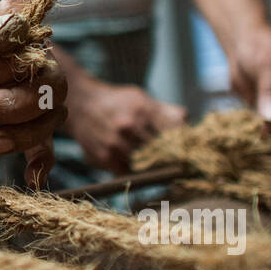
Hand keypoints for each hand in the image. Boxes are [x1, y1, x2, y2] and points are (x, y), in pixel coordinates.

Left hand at [0, 0, 66, 188]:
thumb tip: (1, 40)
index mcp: (20, 13)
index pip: (34, 50)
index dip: (5, 68)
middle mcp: (27, 49)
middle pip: (48, 87)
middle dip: (12, 102)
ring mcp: (15, 79)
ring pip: (46, 114)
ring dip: (23, 133)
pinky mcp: (0, 103)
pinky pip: (34, 133)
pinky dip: (37, 155)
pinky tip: (31, 177)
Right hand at [63, 79, 186, 172]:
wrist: (81, 104)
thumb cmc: (117, 101)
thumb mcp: (141, 97)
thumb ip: (166, 110)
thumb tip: (187, 123)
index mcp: (143, 109)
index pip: (175, 131)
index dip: (185, 142)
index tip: (190, 149)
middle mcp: (129, 126)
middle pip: (163, 151)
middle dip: (172, 157)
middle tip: (178, 163)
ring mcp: (115, 143)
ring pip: (146, 164)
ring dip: (153, 166)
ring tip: (156, 164)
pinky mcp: (104, 157)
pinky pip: (127, 172)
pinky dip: (133, 170)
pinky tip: (134, 164)